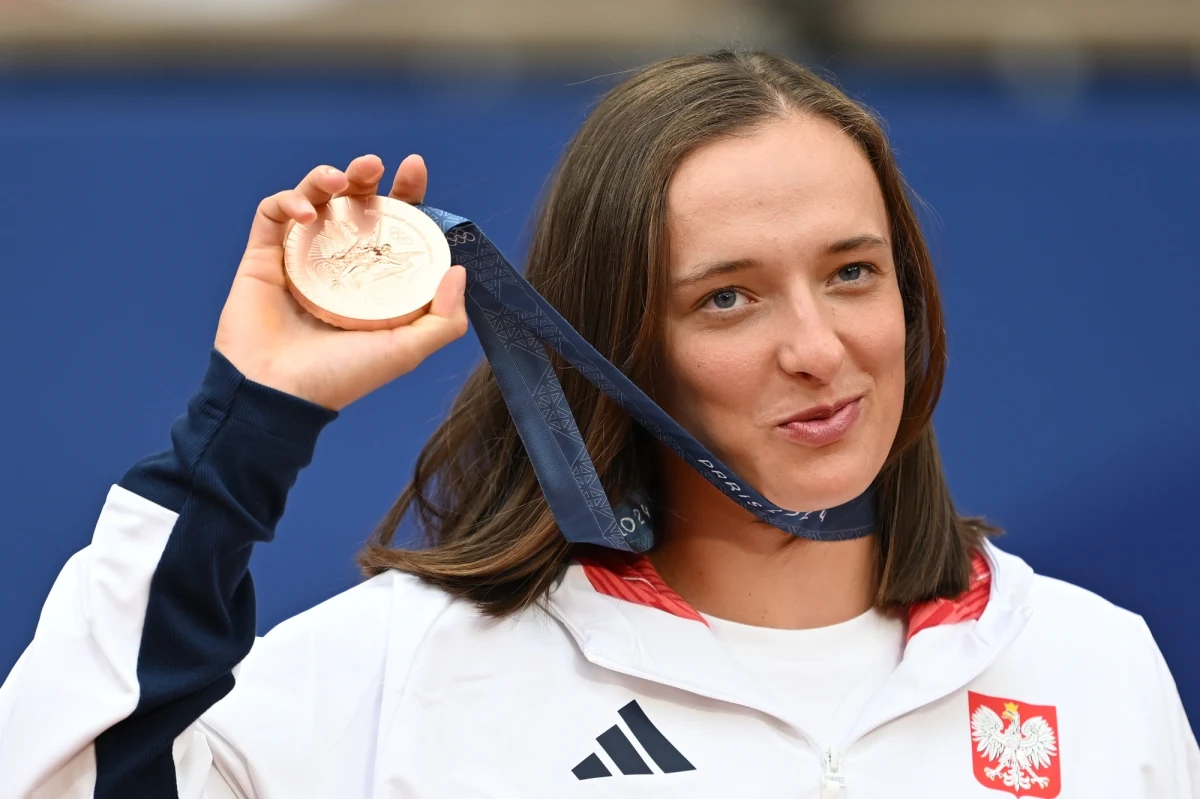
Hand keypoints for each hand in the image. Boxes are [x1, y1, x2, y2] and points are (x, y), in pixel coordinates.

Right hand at [213, 154, 468, 410]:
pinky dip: (290, 202)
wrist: (277, 394)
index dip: (406, 194)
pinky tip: (307, 215)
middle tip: (374, 164)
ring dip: (326, 177)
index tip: (414, 169)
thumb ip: (443, 319)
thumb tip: (459, 270)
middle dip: (365, 175)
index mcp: (372, 279)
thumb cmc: (341, 378)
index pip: (393, 225)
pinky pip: (273, 213)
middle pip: (353, 202)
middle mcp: (338, 263)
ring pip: (313, 198)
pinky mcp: (263, 257)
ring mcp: (299, 257)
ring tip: (340, 179)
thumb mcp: (406, 351)